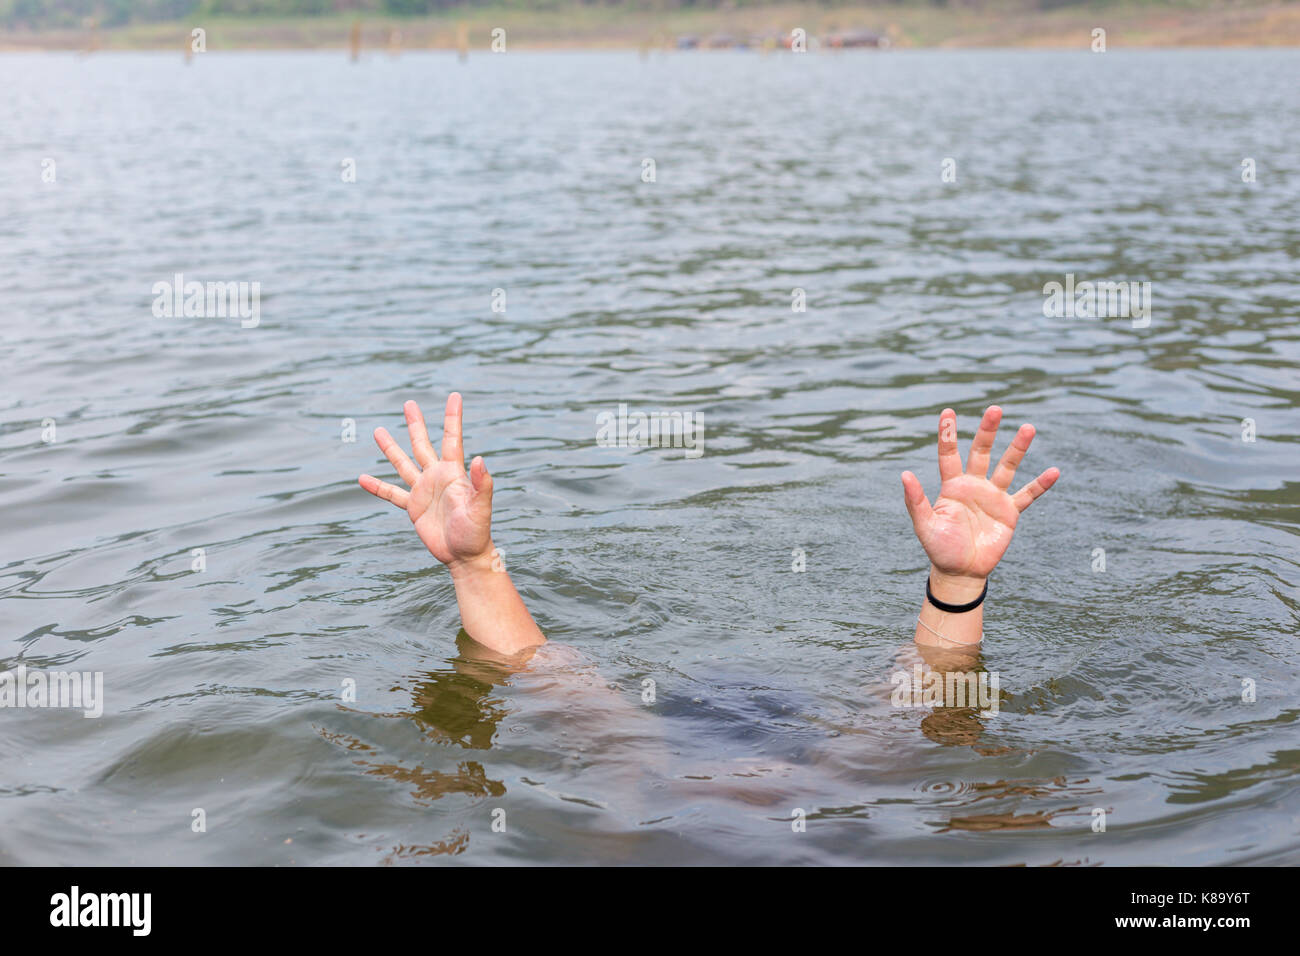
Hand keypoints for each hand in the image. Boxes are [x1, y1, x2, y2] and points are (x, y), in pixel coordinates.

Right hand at [359, 393, 494, 569]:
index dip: (453, 417)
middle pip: (423, 444)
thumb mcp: (481, 507)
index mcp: (454, 472)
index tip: (455, 396)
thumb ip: (482, 483)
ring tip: (378, 431)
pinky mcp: (414, 508)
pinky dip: (378, 487)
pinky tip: (362, 478)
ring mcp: (424, 491)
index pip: (452, 439)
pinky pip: (392, 494)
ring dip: (391, 448)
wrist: (464, 555)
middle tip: (409, 403)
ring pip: (403, 464)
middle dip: (416, 424)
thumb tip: (480, 458)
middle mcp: (437, 477)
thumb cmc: (477, 531)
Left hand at [901, 406, 1057, 596]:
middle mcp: (974, 485)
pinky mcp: (1009, 512)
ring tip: (1028, 427)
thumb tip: (904, 474)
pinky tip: (1054, 471)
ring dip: (1018, 448)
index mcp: (952, 486)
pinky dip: (1041, 485)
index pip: (949, 454)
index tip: (948, 412)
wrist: (960, 571)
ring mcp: (993, 497)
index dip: (948, 434)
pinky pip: (1028, 495)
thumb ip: (916, 500)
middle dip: (988, 431)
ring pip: (1007, 467)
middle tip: (995, 409)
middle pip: (981, 452)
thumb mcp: (924, 525)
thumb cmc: (939, 548)